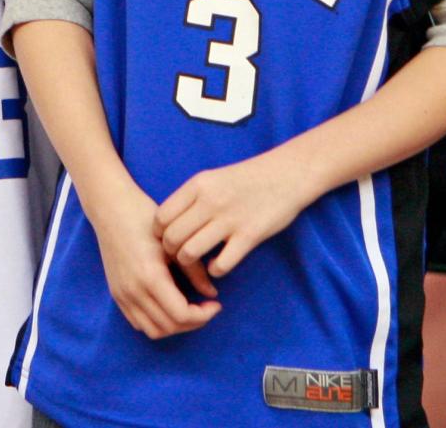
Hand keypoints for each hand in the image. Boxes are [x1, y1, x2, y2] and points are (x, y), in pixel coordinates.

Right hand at [89, 180, 220, 339]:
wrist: (110, 208)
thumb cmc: (143, 217)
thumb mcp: (173, 241)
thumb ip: (194, 269)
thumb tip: (213, 294)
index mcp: (150, 276)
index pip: (180, 314)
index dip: (203, 315)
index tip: (216, 305)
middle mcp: (134, 291)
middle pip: (169, 327)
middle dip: (193, 323)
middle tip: (207, 308)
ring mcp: (122, 295)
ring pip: (153, 331)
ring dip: (175, 326)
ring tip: (190, 310)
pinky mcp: (116, 295)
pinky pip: (138, 322)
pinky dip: (157, 323)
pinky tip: (169, 307)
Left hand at [154, 150, 308, 279]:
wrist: (286, 175)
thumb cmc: (246, 179)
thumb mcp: (212, 179)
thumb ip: (190, 198)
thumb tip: (166, 224)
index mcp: (198, 184)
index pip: (161, 216)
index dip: (160, 233)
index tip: (169, 239)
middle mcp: (210, 201)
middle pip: (172, 238)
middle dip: (172, 253)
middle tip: (182, 255)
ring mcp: (229, 219)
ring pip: (190, 253)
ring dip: (191, 264)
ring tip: (199, 262)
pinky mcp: (249, 236)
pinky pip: (220, 265)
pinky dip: (215, 270)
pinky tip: (219, 264)